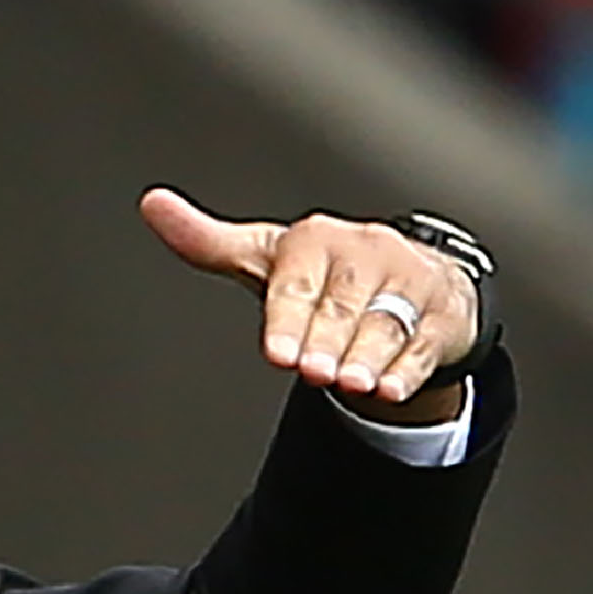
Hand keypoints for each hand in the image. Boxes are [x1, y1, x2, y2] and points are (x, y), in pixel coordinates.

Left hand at [140, 188, 477, 420]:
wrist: (413, 275)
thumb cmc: (325, 273)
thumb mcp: (267, 257)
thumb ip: (208, 243)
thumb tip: (151, 204)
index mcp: (314, 240)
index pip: (296, 283)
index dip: (288, 319)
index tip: (278, 354)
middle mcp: (364, 254)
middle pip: (341, 309)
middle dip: (327, 342)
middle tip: (314, 372)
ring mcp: (407, 282)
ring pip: (385, 326)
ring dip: (367, 357)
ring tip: (352, 383)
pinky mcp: (440, 314)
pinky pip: (423, 344)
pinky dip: (407, 369)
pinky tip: (390, 389)